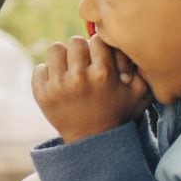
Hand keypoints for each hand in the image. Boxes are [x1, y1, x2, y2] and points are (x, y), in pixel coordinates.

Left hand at [33, 35, 150, 143]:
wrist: (93, 141)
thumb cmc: (118, 112)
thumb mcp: (138, 93)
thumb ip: (140, 66)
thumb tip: (128, 43)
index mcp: (103, 74)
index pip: (97, 40)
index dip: (100, 47)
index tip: (101, 58)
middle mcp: (79, 78)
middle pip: (75, 41)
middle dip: (82, 50)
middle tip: (85, 64)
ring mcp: (58, 86)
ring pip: (55, 49)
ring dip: (63, 57)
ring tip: (70, 69)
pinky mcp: (42, 94)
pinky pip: (40, 67)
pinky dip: (48, 73)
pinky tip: (59, 83)